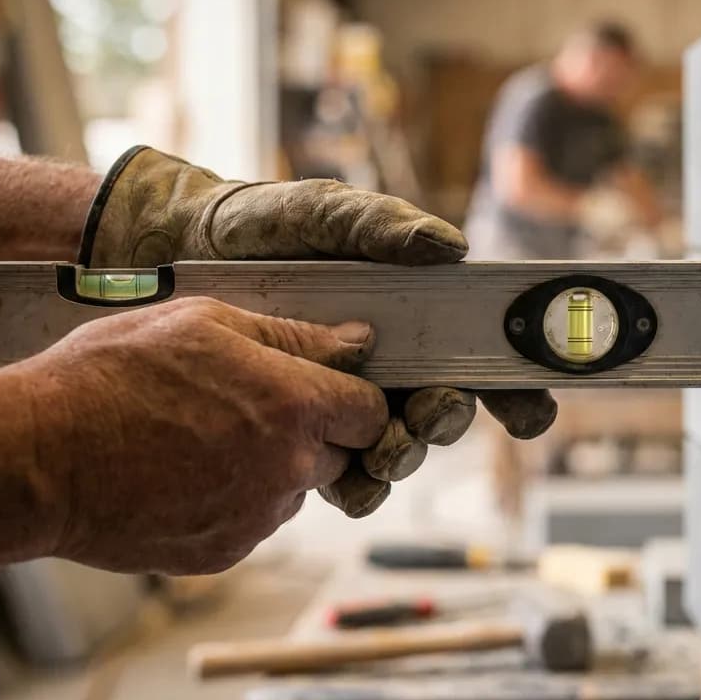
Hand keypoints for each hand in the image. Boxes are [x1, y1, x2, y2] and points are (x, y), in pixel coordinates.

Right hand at [19, 297, 385, 573]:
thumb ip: (292, 335)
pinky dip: (234, 501)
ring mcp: (255, 518)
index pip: (371, 412)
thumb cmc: (109, 376)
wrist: (33, 458)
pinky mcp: (223, 552)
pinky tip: (183, 473)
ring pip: (294, 490)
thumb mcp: (201, 323)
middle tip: (251, 408)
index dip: (355, 398)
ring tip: (202, 438)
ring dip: (271, 467)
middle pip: (340, 455)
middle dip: (313, 433)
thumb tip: (357, 342)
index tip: (331, 390)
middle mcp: (286, 469)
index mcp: (291, 405)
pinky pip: (253, 523)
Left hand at [80, 147, 556, 515]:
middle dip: (448, 421)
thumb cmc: (255, 227)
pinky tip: (344, 480)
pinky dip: (352, 485)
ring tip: (386, 449)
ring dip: (403, 456)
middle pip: (445, 409)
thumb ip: (380, 226)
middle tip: (431, 414)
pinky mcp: (299, 428)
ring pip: (398, 446)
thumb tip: (450, 248)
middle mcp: (389, 362)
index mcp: (411, 315)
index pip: (479, 357)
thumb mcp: (318, 214)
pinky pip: (340, 471)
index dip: (514, 388)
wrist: (169, 257)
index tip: (531, 409)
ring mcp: (344, 399)